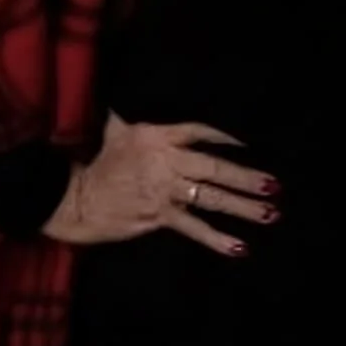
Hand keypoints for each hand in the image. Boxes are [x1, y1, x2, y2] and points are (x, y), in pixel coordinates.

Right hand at [40, 111, 279, 255]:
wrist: (71, 199)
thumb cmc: (89, 162)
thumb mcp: (110, 129)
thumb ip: (127, 116)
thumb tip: (124, 98)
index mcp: (155, 136)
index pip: (198, 131)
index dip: (224, 137)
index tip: (248, 145)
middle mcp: (165, 161)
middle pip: (214, 167)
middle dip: (246, 177)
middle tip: (274, 185)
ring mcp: (164, 190)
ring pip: (211, 198)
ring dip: (243, 207)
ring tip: (270, 213)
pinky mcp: (158, 216)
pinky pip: (194, 228)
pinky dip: (217, 239)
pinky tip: (240, 247)